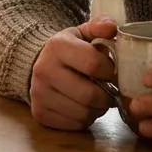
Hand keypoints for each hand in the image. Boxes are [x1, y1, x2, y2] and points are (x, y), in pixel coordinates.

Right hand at [28, 16, 117, 130]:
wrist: (39, 64)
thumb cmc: (70, 49)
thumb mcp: (83, 32)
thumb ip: (100, 26)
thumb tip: (112, 27)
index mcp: (56, 46)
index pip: (94, 64)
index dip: (111, 71)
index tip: (113, 71)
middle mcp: (44, 70)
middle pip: (90, 95)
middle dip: (107, 96)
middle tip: (110, 91)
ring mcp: (39, 94)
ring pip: (84, 114)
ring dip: (98, 109)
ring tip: (97, 98)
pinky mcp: (40, 113)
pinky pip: (74, 125)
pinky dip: (85, 119)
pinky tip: (84, 106)